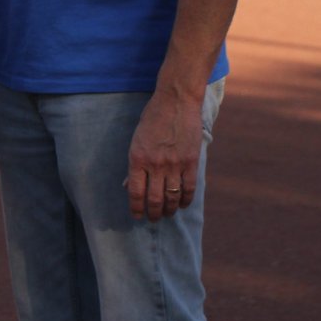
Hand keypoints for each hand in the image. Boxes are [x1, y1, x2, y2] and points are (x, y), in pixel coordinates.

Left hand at [125, 91, 202, 221]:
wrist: (175, 101)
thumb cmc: (152, 118)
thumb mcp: (137, 139)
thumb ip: (135, 163)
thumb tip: (129, 185)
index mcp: (137, 158)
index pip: (135, 192)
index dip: (136, 208)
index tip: (137, 216)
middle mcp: (155, 164)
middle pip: (154, 199)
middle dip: (153, 213)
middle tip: (153, 219)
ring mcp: (174, 164)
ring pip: (172, 197)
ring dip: (169, 210)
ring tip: (167, 214)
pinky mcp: (191, 162)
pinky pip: (189, 189)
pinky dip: (186, 200)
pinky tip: (183, 205)